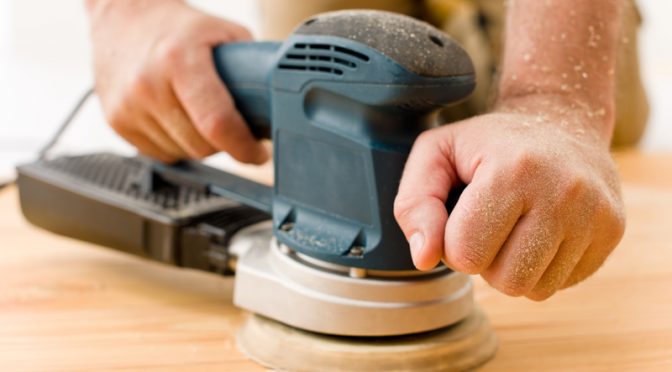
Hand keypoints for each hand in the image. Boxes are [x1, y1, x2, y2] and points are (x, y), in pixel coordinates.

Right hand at [87, 0, 267, 162]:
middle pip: (202, 145)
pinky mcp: (116, 121)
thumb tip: (279, 106)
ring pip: (183, 154)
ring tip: (201, 116)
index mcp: (179, 60)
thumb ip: (253, 69)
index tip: (257, 153)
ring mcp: (127, 106)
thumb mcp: (224, 33)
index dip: (244, 147)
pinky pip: (161, 154)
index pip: (217, 123)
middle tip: (233, 127)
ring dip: (200, 145)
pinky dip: (177, 144)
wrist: (122, 16)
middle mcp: (147, 85)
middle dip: (226, 143)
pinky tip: (178, 119)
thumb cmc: (177, 27)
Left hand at [394, 95, 624, 299]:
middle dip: (484, 260)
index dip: (452, 242)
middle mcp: (563, 192)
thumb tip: (424, 259)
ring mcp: (595, 213)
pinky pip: (560, 284)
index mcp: (512, 170)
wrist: (560, 118)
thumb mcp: (435, 153)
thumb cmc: (486, 142)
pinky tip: (540, 231)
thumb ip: (414, 204)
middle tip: (489, 223)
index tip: (463, 215)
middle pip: (504, 280)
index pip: (465, 254)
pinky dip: (541, 267)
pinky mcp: (612, 230)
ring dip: (512, 267)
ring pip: (533, 289)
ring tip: (514, 226)